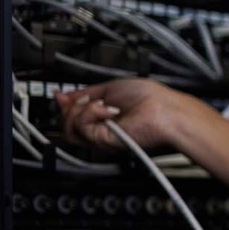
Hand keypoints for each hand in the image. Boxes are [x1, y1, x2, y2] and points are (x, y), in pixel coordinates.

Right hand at [55, 78, 194, 152]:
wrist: (166, 112)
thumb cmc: (151, 99)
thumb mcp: (111, 88)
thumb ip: (86, 93)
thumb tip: (65, 94)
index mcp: (102, 116)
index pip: (72, 116)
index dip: (65, 104)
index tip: (62, 95)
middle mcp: (100, 129)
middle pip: (66, 124)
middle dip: (70, 106)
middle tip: (86, 98)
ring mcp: (101, 137)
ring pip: (69, 127)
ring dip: (80, 109)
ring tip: (101, 103)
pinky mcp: (102, 141)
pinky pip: (80, 126)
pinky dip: (91, 112)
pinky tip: (108, 109)